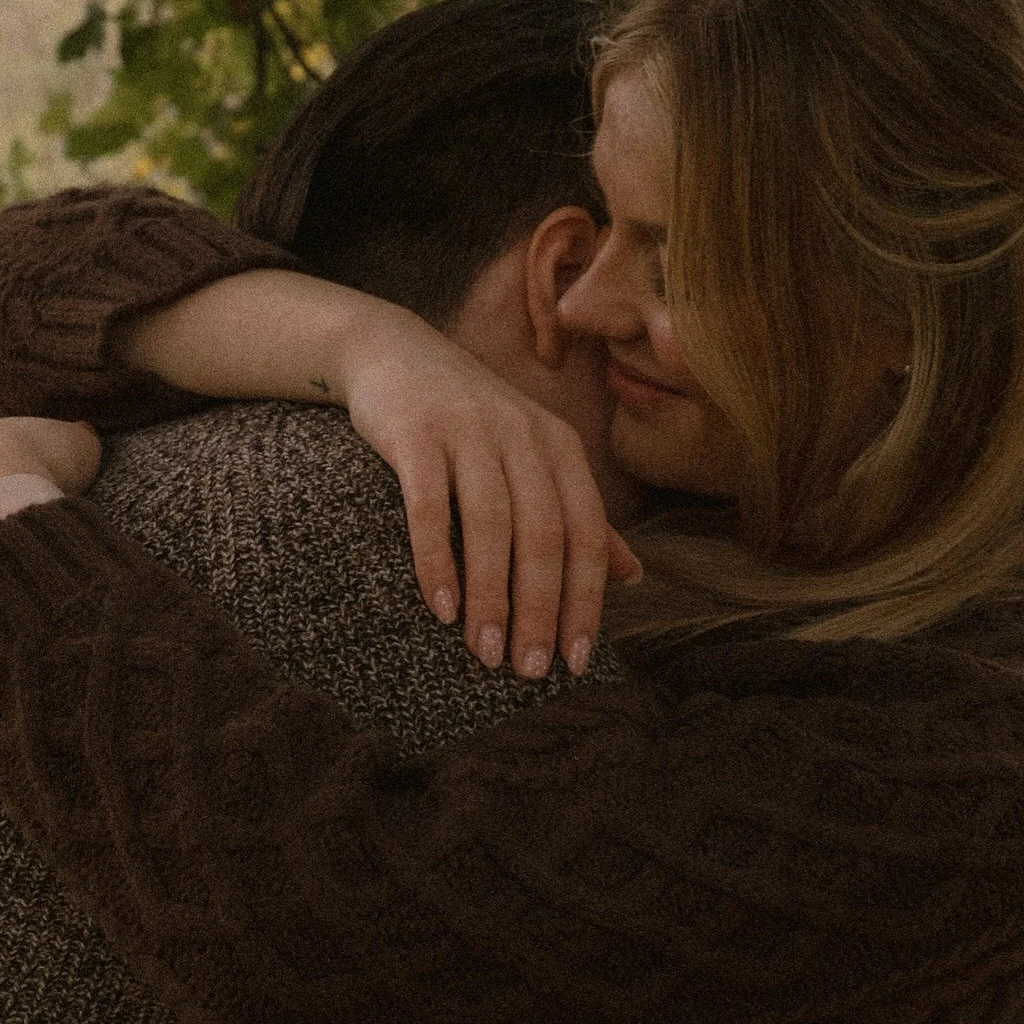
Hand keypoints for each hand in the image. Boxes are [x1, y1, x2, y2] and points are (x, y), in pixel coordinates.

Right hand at [340, 305, 642, 678]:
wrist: (390, 352)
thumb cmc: (468, 424)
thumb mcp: (533, 460)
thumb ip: (578, 516)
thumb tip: (633, 576)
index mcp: (560, 446)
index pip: (586, 534)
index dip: (585, 600)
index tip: (576, 660)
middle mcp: (522, 433)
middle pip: (544, 534)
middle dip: (540, 610)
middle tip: (528, 671)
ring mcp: (468, 429)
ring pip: (491, 524)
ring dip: (490, 596)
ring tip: (486, 654)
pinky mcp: (414, 431)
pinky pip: (428, 505)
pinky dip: (436, 559)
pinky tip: (440, 608)